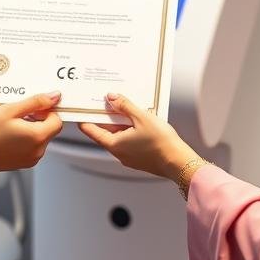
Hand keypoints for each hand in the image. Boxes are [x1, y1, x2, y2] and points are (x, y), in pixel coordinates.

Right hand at [0, 92, 63, 177]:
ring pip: (41, 138)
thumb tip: (54, 97)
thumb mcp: (11, 110)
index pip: (57, 120)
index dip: (47, 111)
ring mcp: (31, 159)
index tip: (34, 107)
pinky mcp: (24, 163)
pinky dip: (26, 139)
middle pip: (50, 130)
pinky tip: (10, 134)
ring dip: (32, 128)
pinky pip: (33, 147)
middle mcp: (38, 151)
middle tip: (20, 114)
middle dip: (39, 119)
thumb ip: (35, 102)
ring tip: (12, 124)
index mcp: (37, 137)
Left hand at [78, 93, 199, 180]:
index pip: (92, 131)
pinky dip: (129, 131)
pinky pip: (128, 141)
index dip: (85, 119)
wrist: (178, 161)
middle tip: (107, 103)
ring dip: (120, 123)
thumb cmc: (161, 143)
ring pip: (118, 136)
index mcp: (114, 144)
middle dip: (106, 117)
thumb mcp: (141, 117)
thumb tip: (112, 98)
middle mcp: (119, 153)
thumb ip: (125, 106)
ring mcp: (129, 157)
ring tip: (126, 110)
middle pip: (106, 132)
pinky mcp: (138, 158)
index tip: (81, 111)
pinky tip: (138, 122)